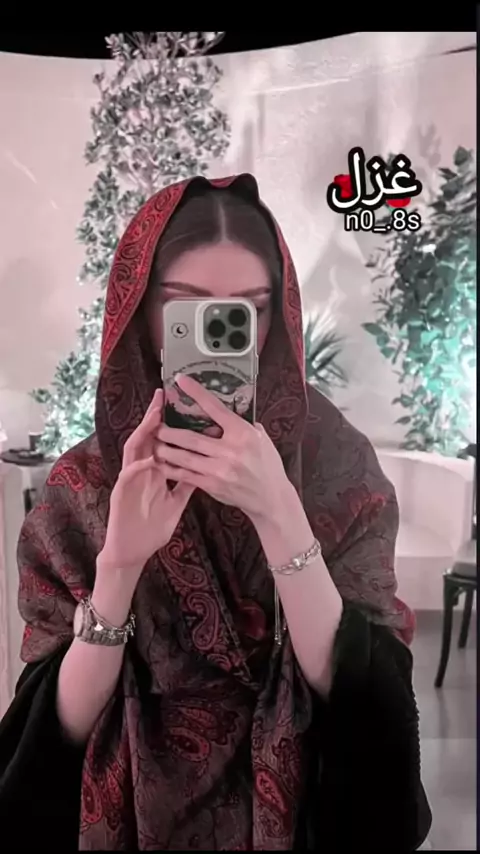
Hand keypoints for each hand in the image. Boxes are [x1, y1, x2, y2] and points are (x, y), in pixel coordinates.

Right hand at [99, 389, 194, 579]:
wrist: (132, 551)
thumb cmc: (152, 528)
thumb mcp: (175, 503)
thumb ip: (187, 484)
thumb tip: (206, 468)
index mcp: (152, 471)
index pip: (160, 440)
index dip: (167, 422)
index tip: (179, 404)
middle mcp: (139, 471)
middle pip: (145, 437)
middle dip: (153, 417)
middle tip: (162, 396)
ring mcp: (128, 480)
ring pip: (133, 450)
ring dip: (143, 433)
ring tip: (154, 417)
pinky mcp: (120, 493)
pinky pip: (129, 475)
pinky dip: (139, 466)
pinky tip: (149, 459)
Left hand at [154, 374, 293, 522]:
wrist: (271, 498)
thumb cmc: (267, 465)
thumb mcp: (261, 438)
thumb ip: (242, 424)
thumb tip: (224, 410)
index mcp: (243, 434)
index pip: (215, 408)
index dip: (196, 393)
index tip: (181, 381)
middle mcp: (230, 451)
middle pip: (190, 437)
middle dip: (169, 431)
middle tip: (156, 424)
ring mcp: (220, 470)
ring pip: (183, 457)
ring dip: (165, 449)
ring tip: (155, 443)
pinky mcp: (213, 486)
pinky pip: (186, 475)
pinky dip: (172, 468)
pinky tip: (162, 463)